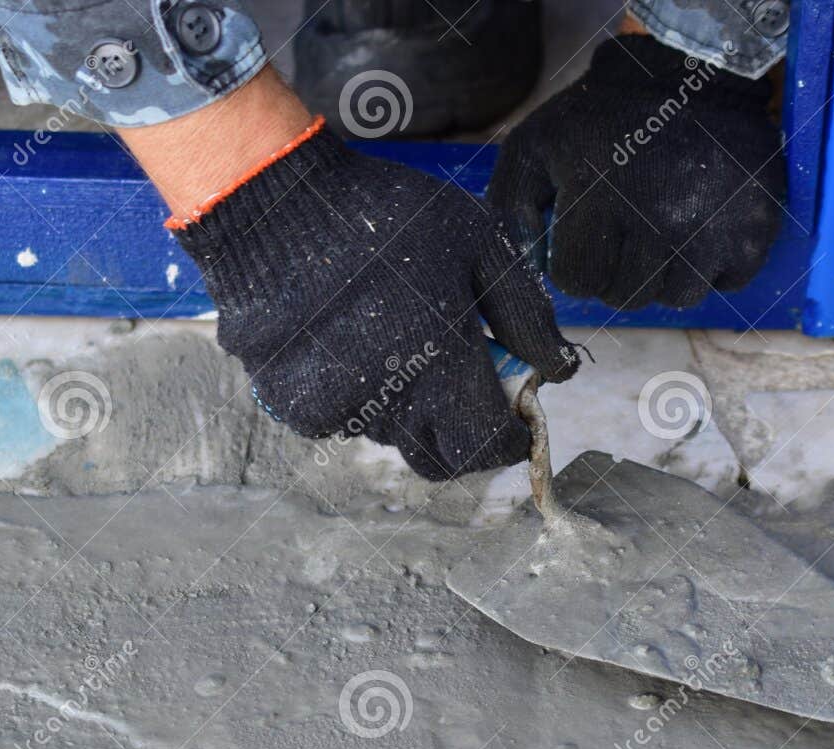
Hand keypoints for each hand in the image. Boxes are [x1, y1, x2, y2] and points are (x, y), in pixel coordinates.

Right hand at [126, 75, 577, 480]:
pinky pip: (343, 421)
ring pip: (392, 438)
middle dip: (461, 436)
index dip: (510, 439)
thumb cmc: (387, 216)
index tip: (515, 417)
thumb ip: (528, 314)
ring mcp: (337, 411)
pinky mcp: (294, 407)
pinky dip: (357, 397)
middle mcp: (390, 406)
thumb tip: (561, 369)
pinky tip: (350, 344)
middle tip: (462, 389)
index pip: (489, 446)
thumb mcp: (479, 243)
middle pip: (441, 459)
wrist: (272, 205)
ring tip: (397, 343)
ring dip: (408, 410)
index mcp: (442, 370)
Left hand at [489, 34, 784, 308]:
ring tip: (664, 228)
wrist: (691, 75)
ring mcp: (712, 233)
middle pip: (626, 297)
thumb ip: (511, 205)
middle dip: (618, 270)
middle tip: (627, 228)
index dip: (577, 262)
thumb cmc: (604, 117)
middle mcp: (660, 224)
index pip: (579, 283)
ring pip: (677, 298)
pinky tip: (703, 227)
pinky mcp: (754, 233)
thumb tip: (522, 267)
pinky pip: (726, 283)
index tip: (588, 231)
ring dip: (665, 273)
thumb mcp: (538, 144)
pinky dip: (713, 266)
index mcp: (601, 201)